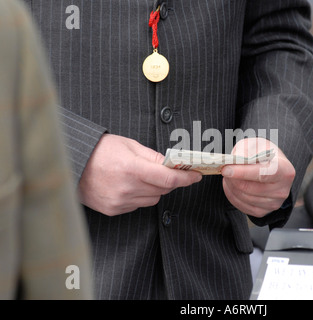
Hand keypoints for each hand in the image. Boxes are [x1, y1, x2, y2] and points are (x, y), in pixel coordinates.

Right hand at [78, 134, 201, 215]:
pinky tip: (128, 185)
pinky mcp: (113, 210)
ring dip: (154, 189)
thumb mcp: (129, 146)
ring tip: (139, 176)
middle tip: (166, 171)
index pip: (168, 179)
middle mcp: (127, 188)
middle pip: (162, 190)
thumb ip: (153, 157)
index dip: (186, 178)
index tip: (196, 176)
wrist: (71, 164)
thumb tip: (173, 165)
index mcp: (132, 168)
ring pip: (152, 199)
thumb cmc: (100, 151)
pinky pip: (138, 205)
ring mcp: (119, 201)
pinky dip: (139, 196)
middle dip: (168, 181)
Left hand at [221, 138, 294, 217]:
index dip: (243, 173)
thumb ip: (244, 151)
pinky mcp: (264, 211)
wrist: (273, 168)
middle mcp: (282, 189)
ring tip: (228, 176)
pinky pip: (243, 206)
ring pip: (244, 197)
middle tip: (224, 170)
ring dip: (231, 186)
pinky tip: (231, 185)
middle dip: (233, 179)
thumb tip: (232, 162)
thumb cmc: (263, 154)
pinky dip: (232, 195)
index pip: (263, 174)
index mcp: (285, 170)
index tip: (226, 170)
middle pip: (251, 188)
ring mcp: (274, 203)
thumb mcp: (256, 144)